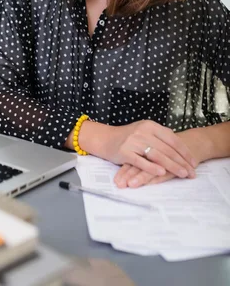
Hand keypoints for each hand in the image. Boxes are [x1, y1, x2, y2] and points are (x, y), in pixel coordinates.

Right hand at [81, 119, 197, 178]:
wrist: (105, 138)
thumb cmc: (127, 137)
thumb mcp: (144, 132)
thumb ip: (159, 137)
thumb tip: (180, 147)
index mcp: (150, 125)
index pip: (172, 138)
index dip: (184, 151)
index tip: (194, 162)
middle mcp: (143, 131)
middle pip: (167, 148)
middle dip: (181, 161)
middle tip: (192, 172)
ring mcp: (133, 141)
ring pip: (157, 155)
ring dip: (172, 166)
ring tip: (182, 174)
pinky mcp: (125, 152)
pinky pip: (141, 161)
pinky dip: (152, 167)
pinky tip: (162, 173)